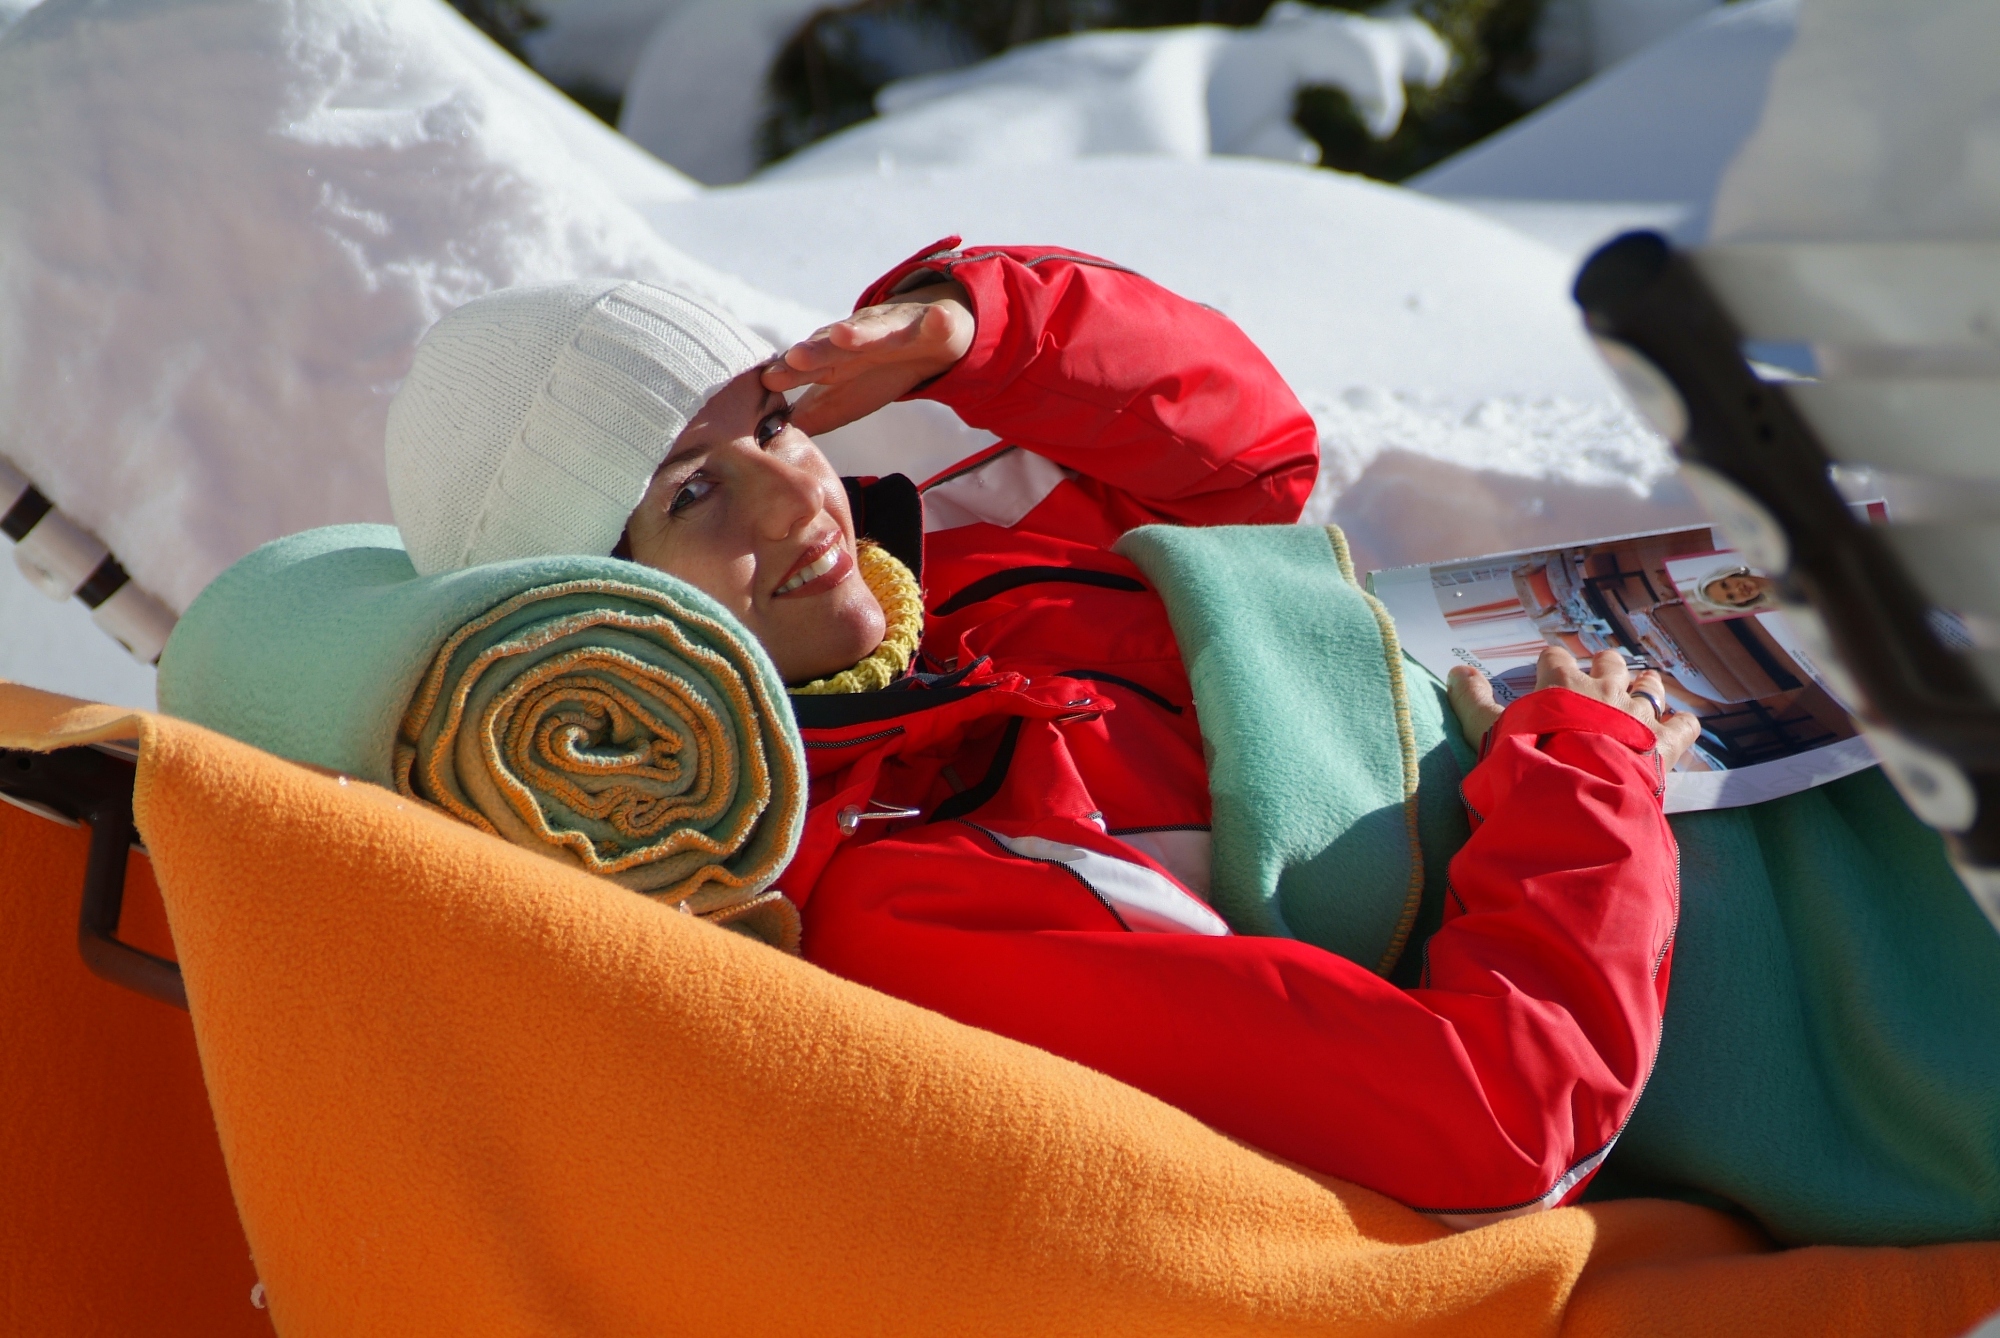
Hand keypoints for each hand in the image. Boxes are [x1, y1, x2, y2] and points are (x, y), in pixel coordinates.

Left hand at [761, 280, 974, 436]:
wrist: (929, 338)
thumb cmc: (876, 371)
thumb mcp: (841, 399)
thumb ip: (808, 415)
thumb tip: (770, 439)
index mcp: (835, 358)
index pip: (808, 365)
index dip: (790, 372)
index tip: (770, 380)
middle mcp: (859, 338)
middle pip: (834, 346)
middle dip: (816, 350)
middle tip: (796, 357)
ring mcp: (894, 328)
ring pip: (876, 330)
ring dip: (860, 332)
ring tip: (844, 336)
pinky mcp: (932, 324)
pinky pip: (936, 323)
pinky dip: (938, 322)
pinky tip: (938, 319)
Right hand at [1447, 647, 1701, 769]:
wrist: (1574, 793)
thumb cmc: (1528, 757)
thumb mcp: (1488, 729)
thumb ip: (1471, 700)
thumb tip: (1456, 671)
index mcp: (1561, 681)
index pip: (1555, 656)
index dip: (1551, 663)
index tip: (1548, 670)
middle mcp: (1603, 688)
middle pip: (1609, 662)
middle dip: (1604, 667)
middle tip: (1599, 679)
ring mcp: (1637, 713)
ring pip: (1650, 685)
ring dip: (1646, 686)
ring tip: (1643, 690)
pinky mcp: (1663, 742)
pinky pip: (1683, 725)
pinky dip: (1682, 724)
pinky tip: (1680, 727)